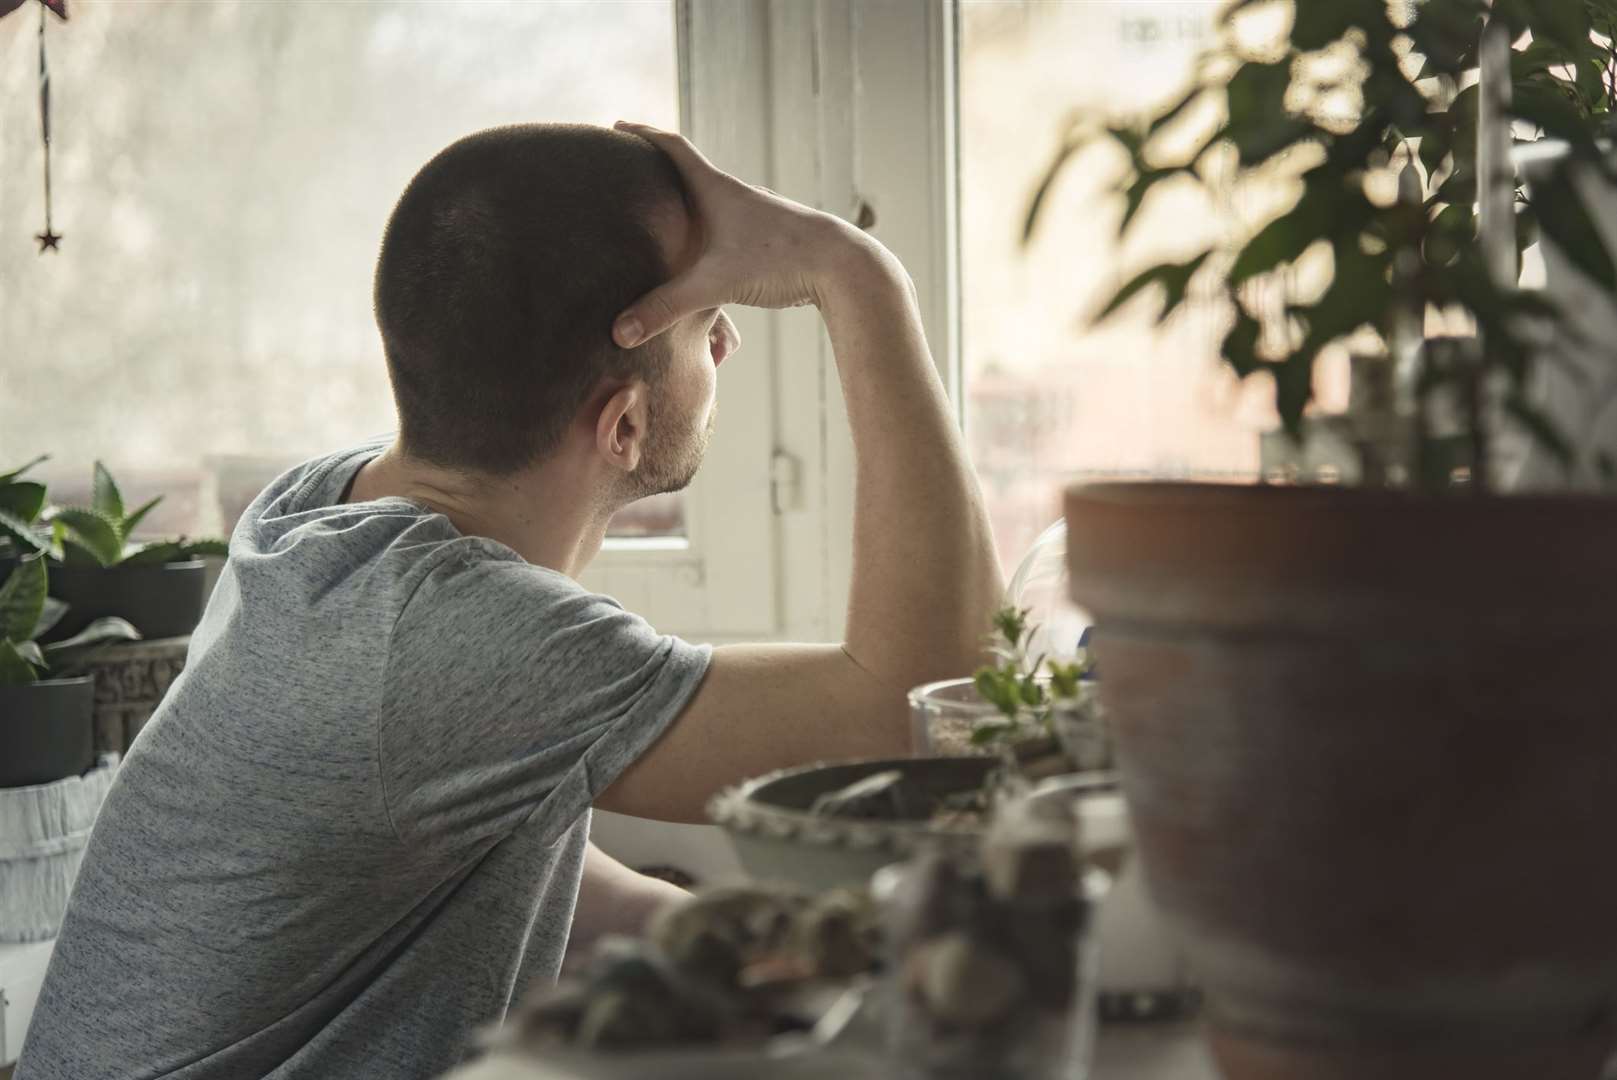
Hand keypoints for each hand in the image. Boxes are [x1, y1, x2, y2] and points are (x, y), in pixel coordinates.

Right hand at [611, 120, 862, 347]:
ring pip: (712, 202)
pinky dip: (708, 231)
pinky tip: (706, 253)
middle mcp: (736, 196)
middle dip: (658, 170)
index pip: (673, 149)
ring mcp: (755, 218)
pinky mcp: (770, 241)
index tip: (616, 128)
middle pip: (689, 172)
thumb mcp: (715, 284)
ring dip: (686, 203)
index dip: (643, 137)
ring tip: (661, 214)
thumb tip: (619, 333)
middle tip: (628, 170)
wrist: (844, 267)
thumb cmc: (781, 261)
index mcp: (717, 190)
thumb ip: (666, 308)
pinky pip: (728, 228)